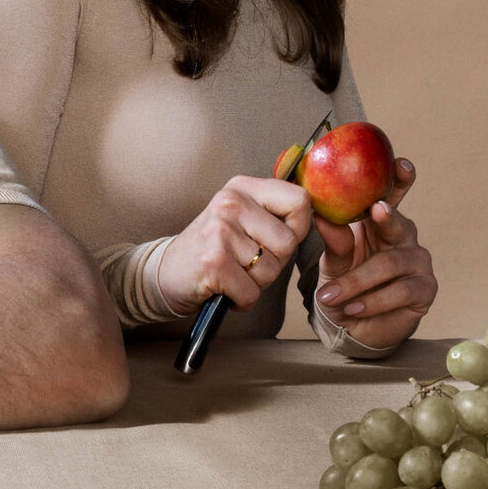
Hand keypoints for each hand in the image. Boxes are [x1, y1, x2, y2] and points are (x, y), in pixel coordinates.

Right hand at [157, 176, 313, 314]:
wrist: (165, 273)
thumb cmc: (212, 249)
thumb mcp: (241, 218)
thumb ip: (275, 213)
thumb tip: (322, 215)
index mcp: (243, 188)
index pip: (300, 200)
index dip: (298, 228)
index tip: (273, 238)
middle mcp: (231, 203)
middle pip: (288, 242)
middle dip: (274, 262)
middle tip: (244, 261)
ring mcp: (221, 231)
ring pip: (271, 271)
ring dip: (255, 283)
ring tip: (232, 273)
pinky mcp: (214, 261)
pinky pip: (252, 292)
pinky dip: (241, 300)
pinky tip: (224, 289)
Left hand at [314, 158, 435, 349]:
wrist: (350, 325)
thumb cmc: (343, 285)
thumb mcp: (333, 262)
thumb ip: (334, 241)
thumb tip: (321, 215)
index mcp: (380, 222)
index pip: (393, 194)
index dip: (400, 178)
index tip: (400, 164)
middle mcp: (403, 236)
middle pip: (398, 222)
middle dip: (387, 216)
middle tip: (377, 209)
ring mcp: (417, 262)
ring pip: (389, 264)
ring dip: (356, 282)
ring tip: (330, 296)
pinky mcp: (425, 289)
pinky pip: (399, 291)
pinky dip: (372, 301)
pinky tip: (353, 308)